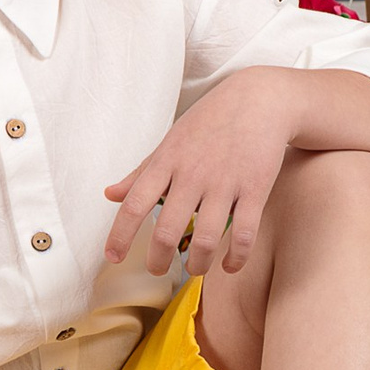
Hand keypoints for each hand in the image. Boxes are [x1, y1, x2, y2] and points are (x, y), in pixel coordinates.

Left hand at [105, 68, 298, 277]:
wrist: (260, 99)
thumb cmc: (209, 122)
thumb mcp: (169, 142)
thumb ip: (140, 173)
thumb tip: (109, 195)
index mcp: (166, 162)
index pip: (134, 205)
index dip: (119, 236)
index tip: (112, 257)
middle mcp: (192, 175)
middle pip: (167, 232)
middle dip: (157, 261)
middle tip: (157, 270)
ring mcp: (225, 183)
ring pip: (207, 240)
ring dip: (197, 266)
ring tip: (194, 269)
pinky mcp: (256, 189)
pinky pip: (245, 235)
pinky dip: (236, 258)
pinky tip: (229, 266)